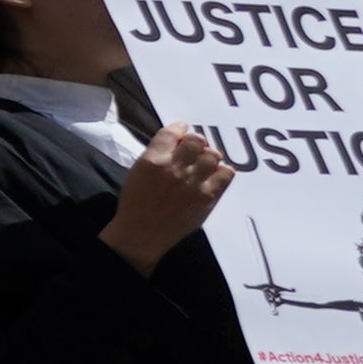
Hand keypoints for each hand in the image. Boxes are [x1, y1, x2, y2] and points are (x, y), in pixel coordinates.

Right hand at [106, 124, 238, 270]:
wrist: (142, 234)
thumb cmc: (136, 203)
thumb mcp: (137, 172)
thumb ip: (156, 155)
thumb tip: (177, 142)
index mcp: (152, 161)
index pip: (172, 132)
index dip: (180, 128)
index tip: (182, 131)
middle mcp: (174, 168)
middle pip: (196, 140)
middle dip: (196, 142)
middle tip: (194, 149)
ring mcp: (194, 183)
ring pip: (213, 155)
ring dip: (209, 157)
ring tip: (203, 164)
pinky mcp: (208, 197)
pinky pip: (226, 174)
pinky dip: (222, 171)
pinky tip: (213, 176)